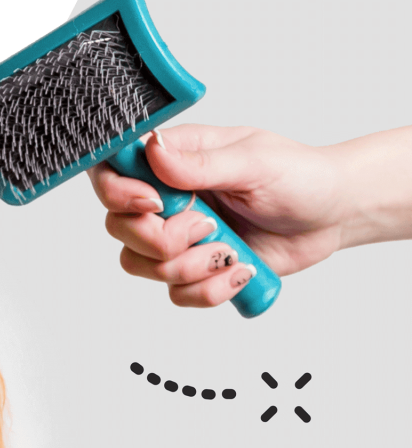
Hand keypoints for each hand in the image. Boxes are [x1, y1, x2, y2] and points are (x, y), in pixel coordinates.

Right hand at [87, 124, 411, 308]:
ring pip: (142, 266)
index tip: (154, 204)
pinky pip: (176, 294)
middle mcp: (168, 199)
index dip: (119, 193)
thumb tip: (153, 152)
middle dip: (162, 239)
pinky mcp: (195, 270)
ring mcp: (178, 237)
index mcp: (174, 160)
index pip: (113, 172)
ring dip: (190, 266)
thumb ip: (200, 164)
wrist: (333, 216)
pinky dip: (209, 290)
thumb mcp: (254, 162)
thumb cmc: (300, 176)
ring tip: (230, 250)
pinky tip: (239, 270)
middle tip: (209, 226)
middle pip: (119, 227)